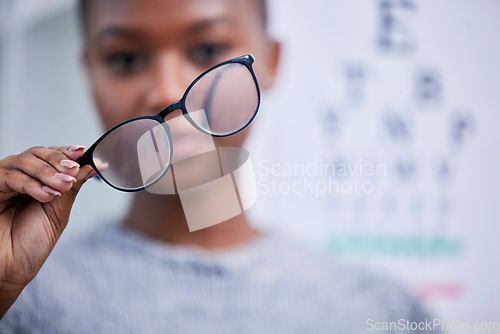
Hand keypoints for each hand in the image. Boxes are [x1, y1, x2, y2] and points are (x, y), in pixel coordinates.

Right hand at [0, 145, 93, 316]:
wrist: (11, 269)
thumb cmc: (32, 243)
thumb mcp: (58, 211)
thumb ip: (71, 187)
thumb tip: (92, 165)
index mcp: (37, 181)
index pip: (51, 156)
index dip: (67, 151)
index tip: (84, 151)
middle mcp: (19, 177)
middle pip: (38, 153)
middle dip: (58, 160)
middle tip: (73, 170)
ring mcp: (3, 182)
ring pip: (25, 161)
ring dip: (47, 172)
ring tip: (61, 187)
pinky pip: (10, 176)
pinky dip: (31, 184)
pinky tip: (45, 196)